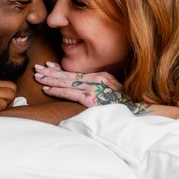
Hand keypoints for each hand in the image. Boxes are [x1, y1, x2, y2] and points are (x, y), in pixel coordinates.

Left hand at [34, 62, 149, 114]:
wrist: (141, 112)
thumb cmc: (129, 106)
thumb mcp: (115, 93)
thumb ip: (102, 90)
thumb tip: (89, 93)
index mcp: (102, 77)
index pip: (77, 73)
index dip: (61, 70)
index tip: (49, 66)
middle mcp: (96, 79)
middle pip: (69, 74)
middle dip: (51, 71)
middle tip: (37, 68)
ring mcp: (94, 88)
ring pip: (66, 82)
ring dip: (50, 79)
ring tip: (37, 76)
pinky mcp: (91, 98)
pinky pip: (70, 93)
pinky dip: (57, 90)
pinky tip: (47, 89)